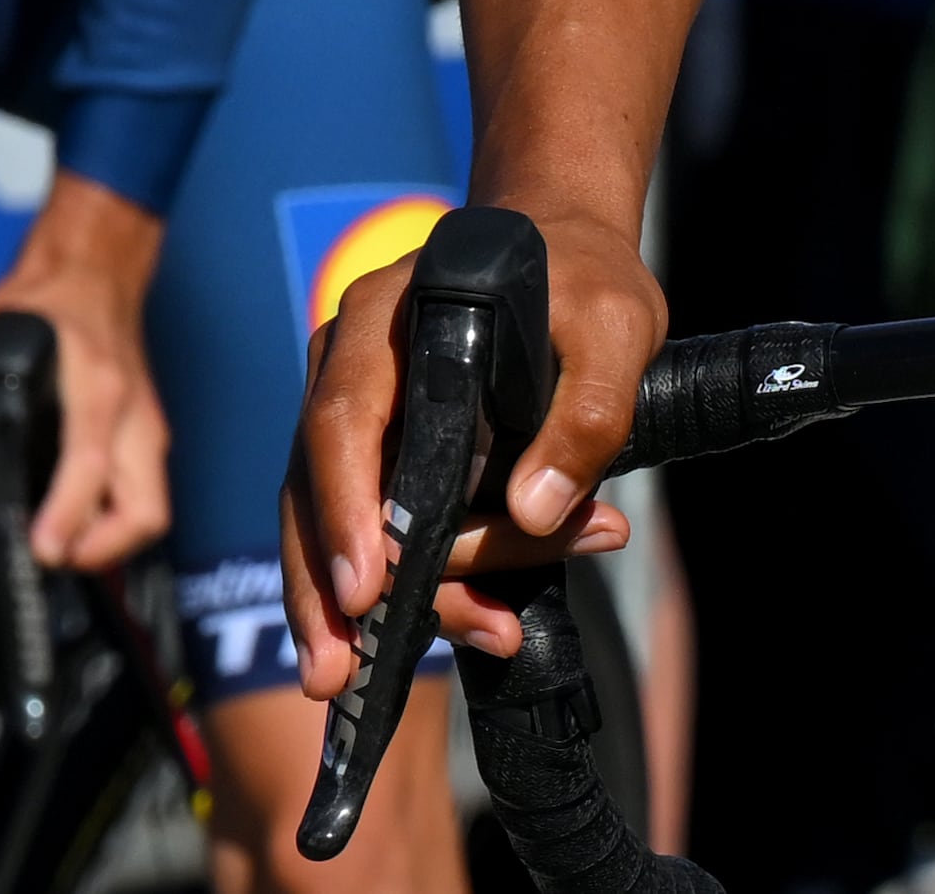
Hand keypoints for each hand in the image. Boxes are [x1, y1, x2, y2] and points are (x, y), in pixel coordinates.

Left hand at [0, 173, 171, 568]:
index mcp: (95, 384)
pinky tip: (75, 517)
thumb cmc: (39, 299)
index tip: (44, 548)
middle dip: (104, 549)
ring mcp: (149, 425)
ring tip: (59, 542)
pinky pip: (147, 494)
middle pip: (147, 506)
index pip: (91, 462)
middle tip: (52, 554)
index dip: (69, 514)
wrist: (96, 268)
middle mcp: (133, 412)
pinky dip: (117, 521)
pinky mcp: (151, 433)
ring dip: (112, 541)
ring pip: (154, 509)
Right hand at [281, 192, 649, 690]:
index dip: (346, 507)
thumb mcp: (616, 327)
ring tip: (409, 669)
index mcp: (386, 319)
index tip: (366, 588)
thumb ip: (589, 409)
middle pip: (317, 488)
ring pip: (338, 525)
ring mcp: (355, 416)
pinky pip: (379, 532)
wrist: (573, 258)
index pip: (343, 419)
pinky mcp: (379, 459)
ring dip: (371, 607)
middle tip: (339, 677)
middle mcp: (348, 366)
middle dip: (326, 592)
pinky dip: (417, 586)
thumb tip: (537, 508)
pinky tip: (478, 622)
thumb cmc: (589, 282)